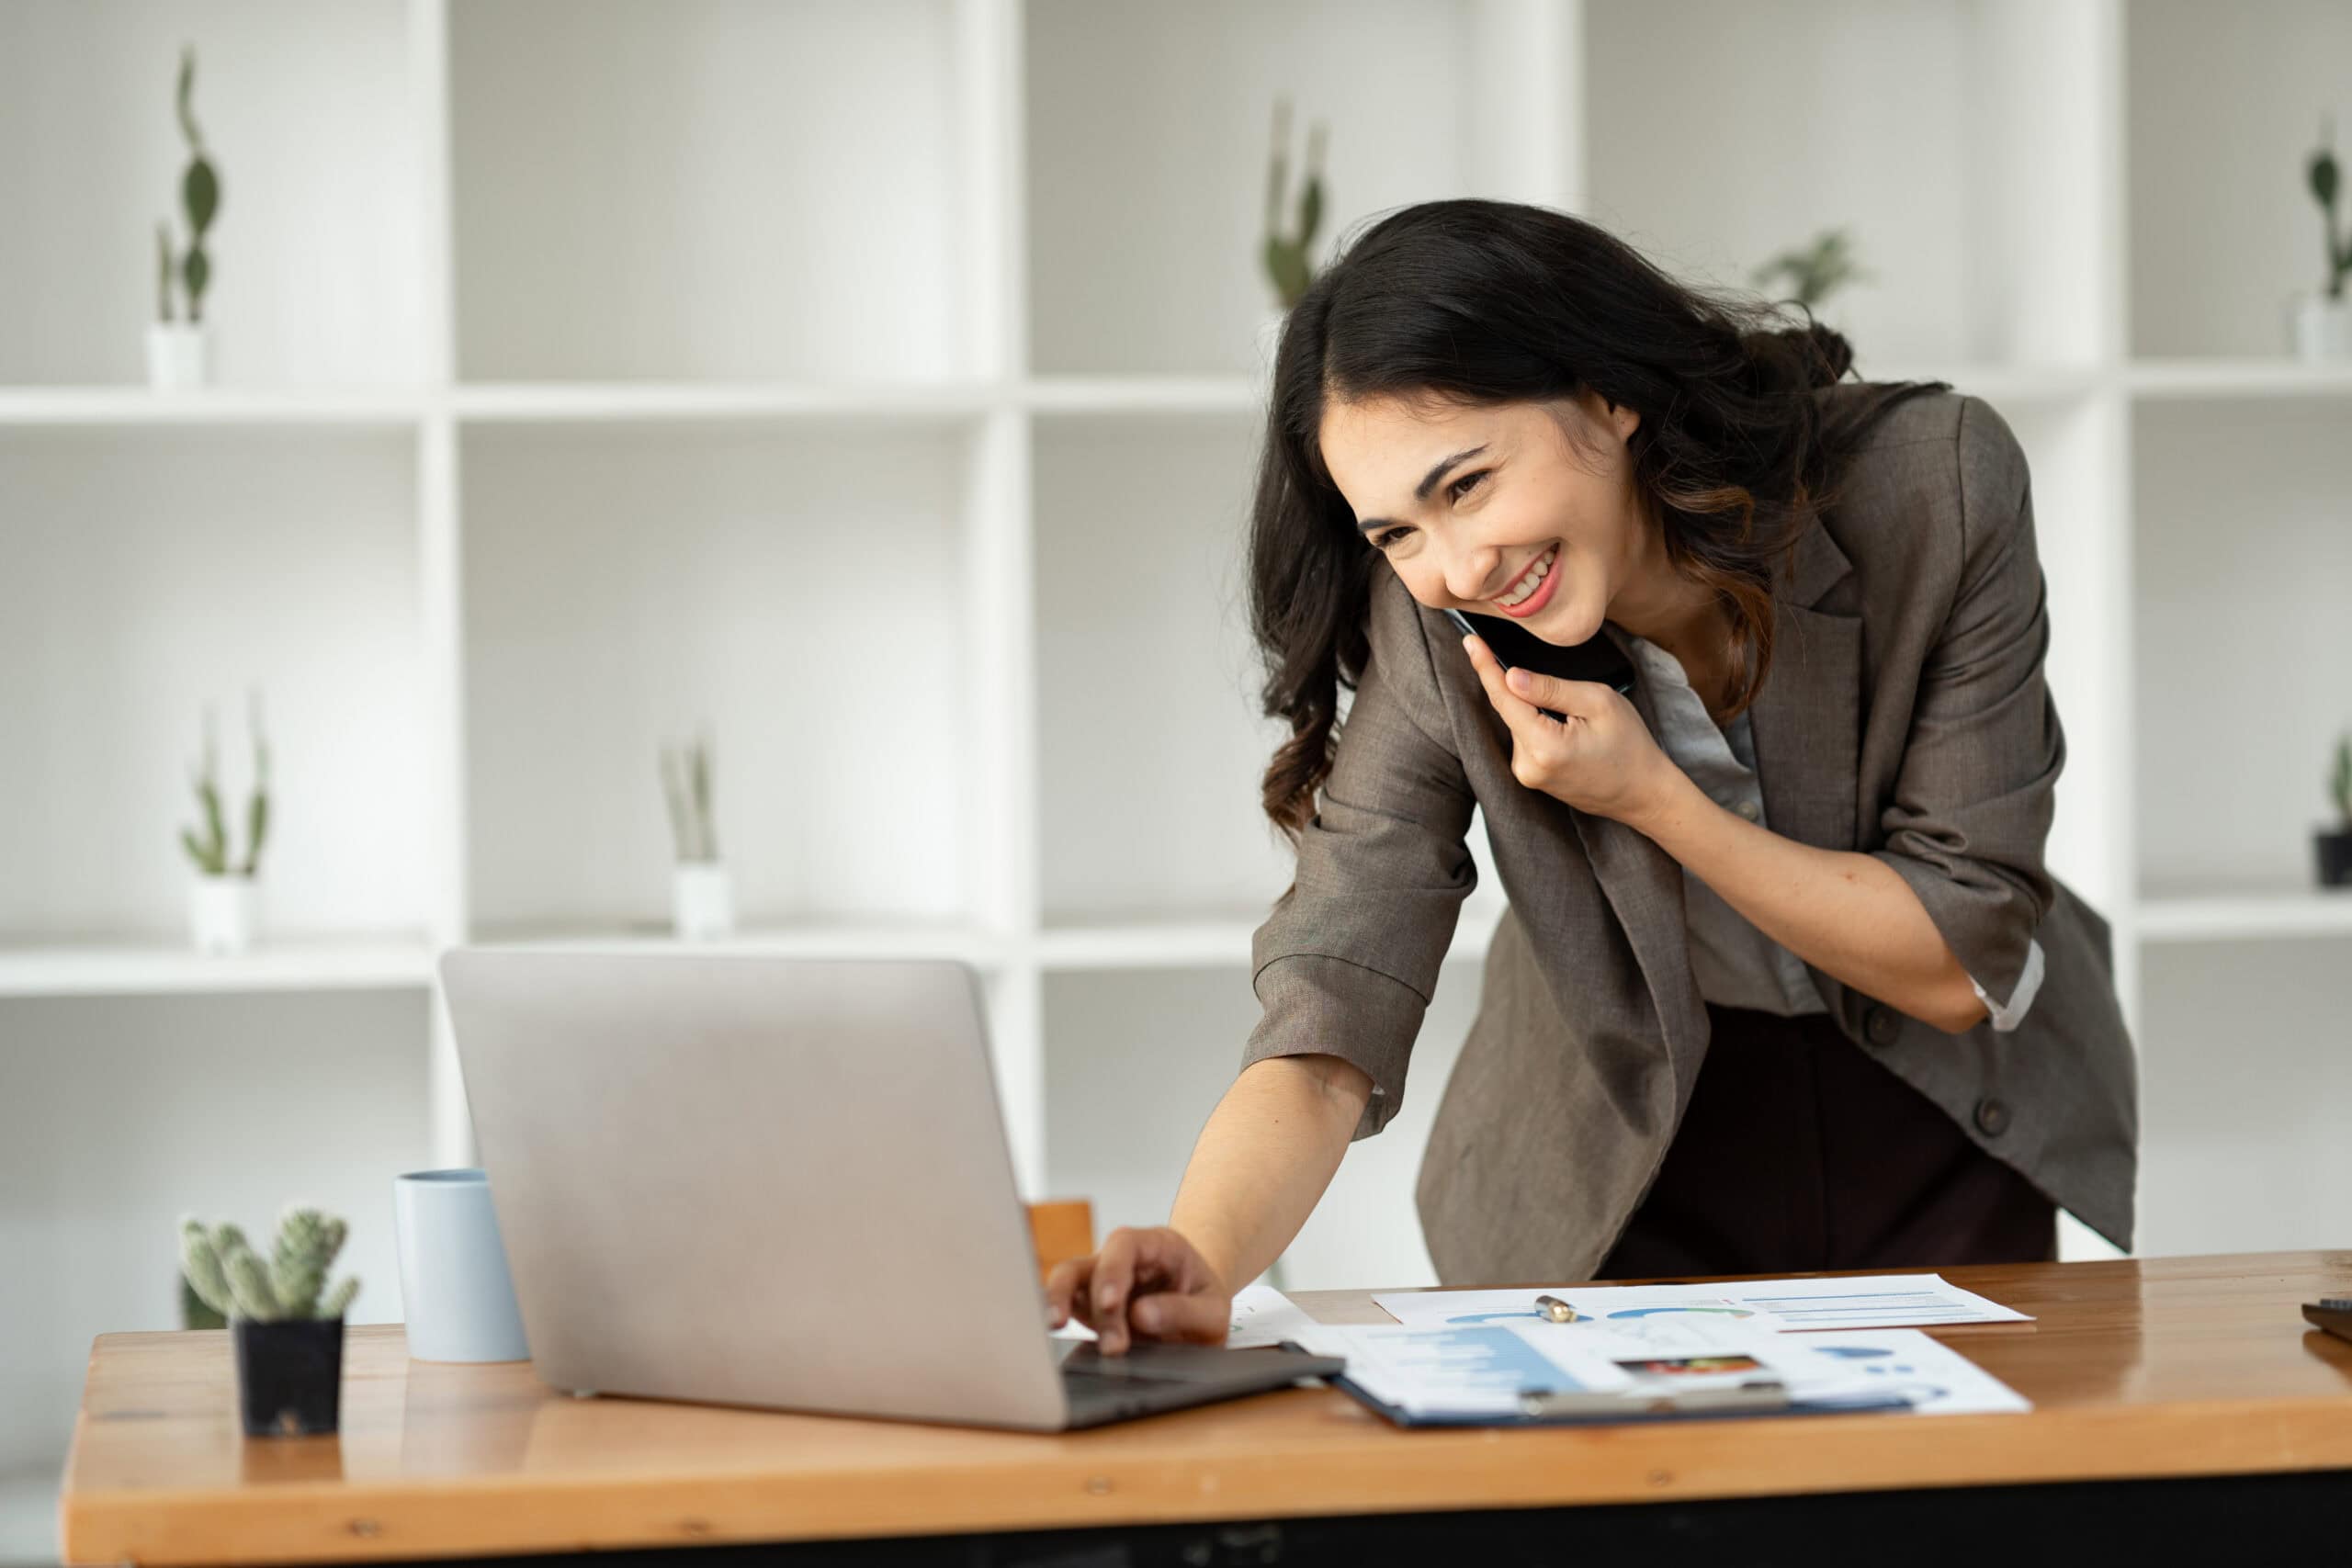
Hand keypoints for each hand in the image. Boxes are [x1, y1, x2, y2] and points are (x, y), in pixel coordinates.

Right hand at [1044, 1225, 1230, 1355]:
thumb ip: (1184, 1311)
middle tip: (1113, 1347)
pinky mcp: (1089, 1305)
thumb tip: (1141, 1315)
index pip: (1125, 1245)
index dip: (1113, 1270)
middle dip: (1097, 1307)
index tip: (1112, 1303)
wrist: (1198, 1314)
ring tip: (1055, 1326)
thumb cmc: (1204, 1304)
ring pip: (1067, 1278)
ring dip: (1060, 1301)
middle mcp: (1123, 1259)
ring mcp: (1102, 1280)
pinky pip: (1065, 1303)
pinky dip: (1056, 1314)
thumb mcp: (1213, 1311)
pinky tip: (1048, 1330)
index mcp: (1157, 1246)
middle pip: (1092, 1265)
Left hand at [1462, 633, 1679, 828]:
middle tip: (1559, 686)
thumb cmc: (1630, 746)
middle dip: (1524, 688)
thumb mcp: (1597, 702)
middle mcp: (1527, 766)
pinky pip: (1526, 739)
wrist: (1645, 793)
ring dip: (1535, 709)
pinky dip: (1538, 724)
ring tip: (1577, 719)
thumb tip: (1511, 676)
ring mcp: (1528, 776)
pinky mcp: (1532, 778)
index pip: (1503, 698)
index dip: (1486, 667)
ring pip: (1518, 724)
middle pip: (1510, 710)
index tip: (1470, 642)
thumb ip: (1550, 688)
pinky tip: (1567, 729)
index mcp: (1543, 746)